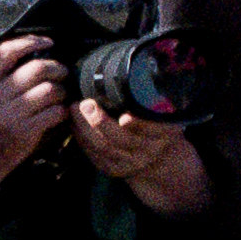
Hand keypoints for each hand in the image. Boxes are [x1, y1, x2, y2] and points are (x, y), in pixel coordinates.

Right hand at [0, 41, 77, 209]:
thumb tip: (29, 56)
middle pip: (36, 68)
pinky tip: (60, 112)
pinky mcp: (24, 133)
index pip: (7, 51)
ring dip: (61, 90)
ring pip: (50, 90)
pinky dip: (62, 110)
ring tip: (61, 95)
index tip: (48, 42)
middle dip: (57, 68)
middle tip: (63, 72)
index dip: (31, 42)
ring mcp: (9, 116)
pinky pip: (54, 113)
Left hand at [70, 85, 209, 212]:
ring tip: (74, 109)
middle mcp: (149, 151)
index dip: (139, 125)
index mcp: (166, 133)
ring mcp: (131, 163)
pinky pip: (94, 155)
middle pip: (122, 139)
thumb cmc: (156, 119)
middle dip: (100, 122)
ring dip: (84, 128)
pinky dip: (81, 138)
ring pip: (103, 147)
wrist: (158, 153)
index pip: (153, 129)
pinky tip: (74, 123)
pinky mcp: (114, 169)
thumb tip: (137, 71)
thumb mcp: (163, 107)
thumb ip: (152, 96)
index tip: (124, 116)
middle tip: (85, 103)